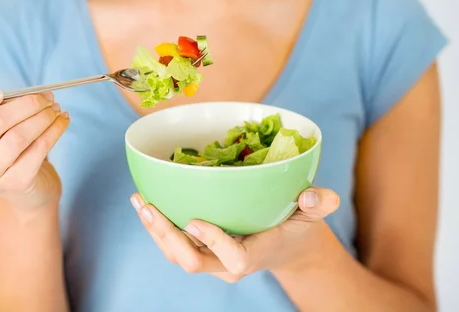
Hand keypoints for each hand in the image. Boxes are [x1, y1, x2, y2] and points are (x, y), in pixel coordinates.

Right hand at [0, 69, 69, 210]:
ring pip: (18, 136)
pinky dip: (54, 131)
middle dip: (27, 104)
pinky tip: (62, 121)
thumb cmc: (8, 144)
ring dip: (43, 117)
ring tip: (55, 108)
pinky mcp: (15, 184)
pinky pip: (38, 150)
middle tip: (46, 96)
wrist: (29, 186)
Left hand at [131, 187, 339, 281]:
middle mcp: (228, 263)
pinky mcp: (201, 252)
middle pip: (192, 261)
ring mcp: (212, 260)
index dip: (214, 242)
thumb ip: (318, 204)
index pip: (234, 257)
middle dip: (168, 236)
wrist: (285, 246)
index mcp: (256, 253)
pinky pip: (174, 246)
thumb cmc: (297, 226)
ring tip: (140, 201)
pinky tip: (145, 203)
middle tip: (150, 207)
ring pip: (177, 254)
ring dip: (155, 230)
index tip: (194, 220)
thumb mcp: (313, 214)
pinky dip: (157, 227)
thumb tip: (314, 196)